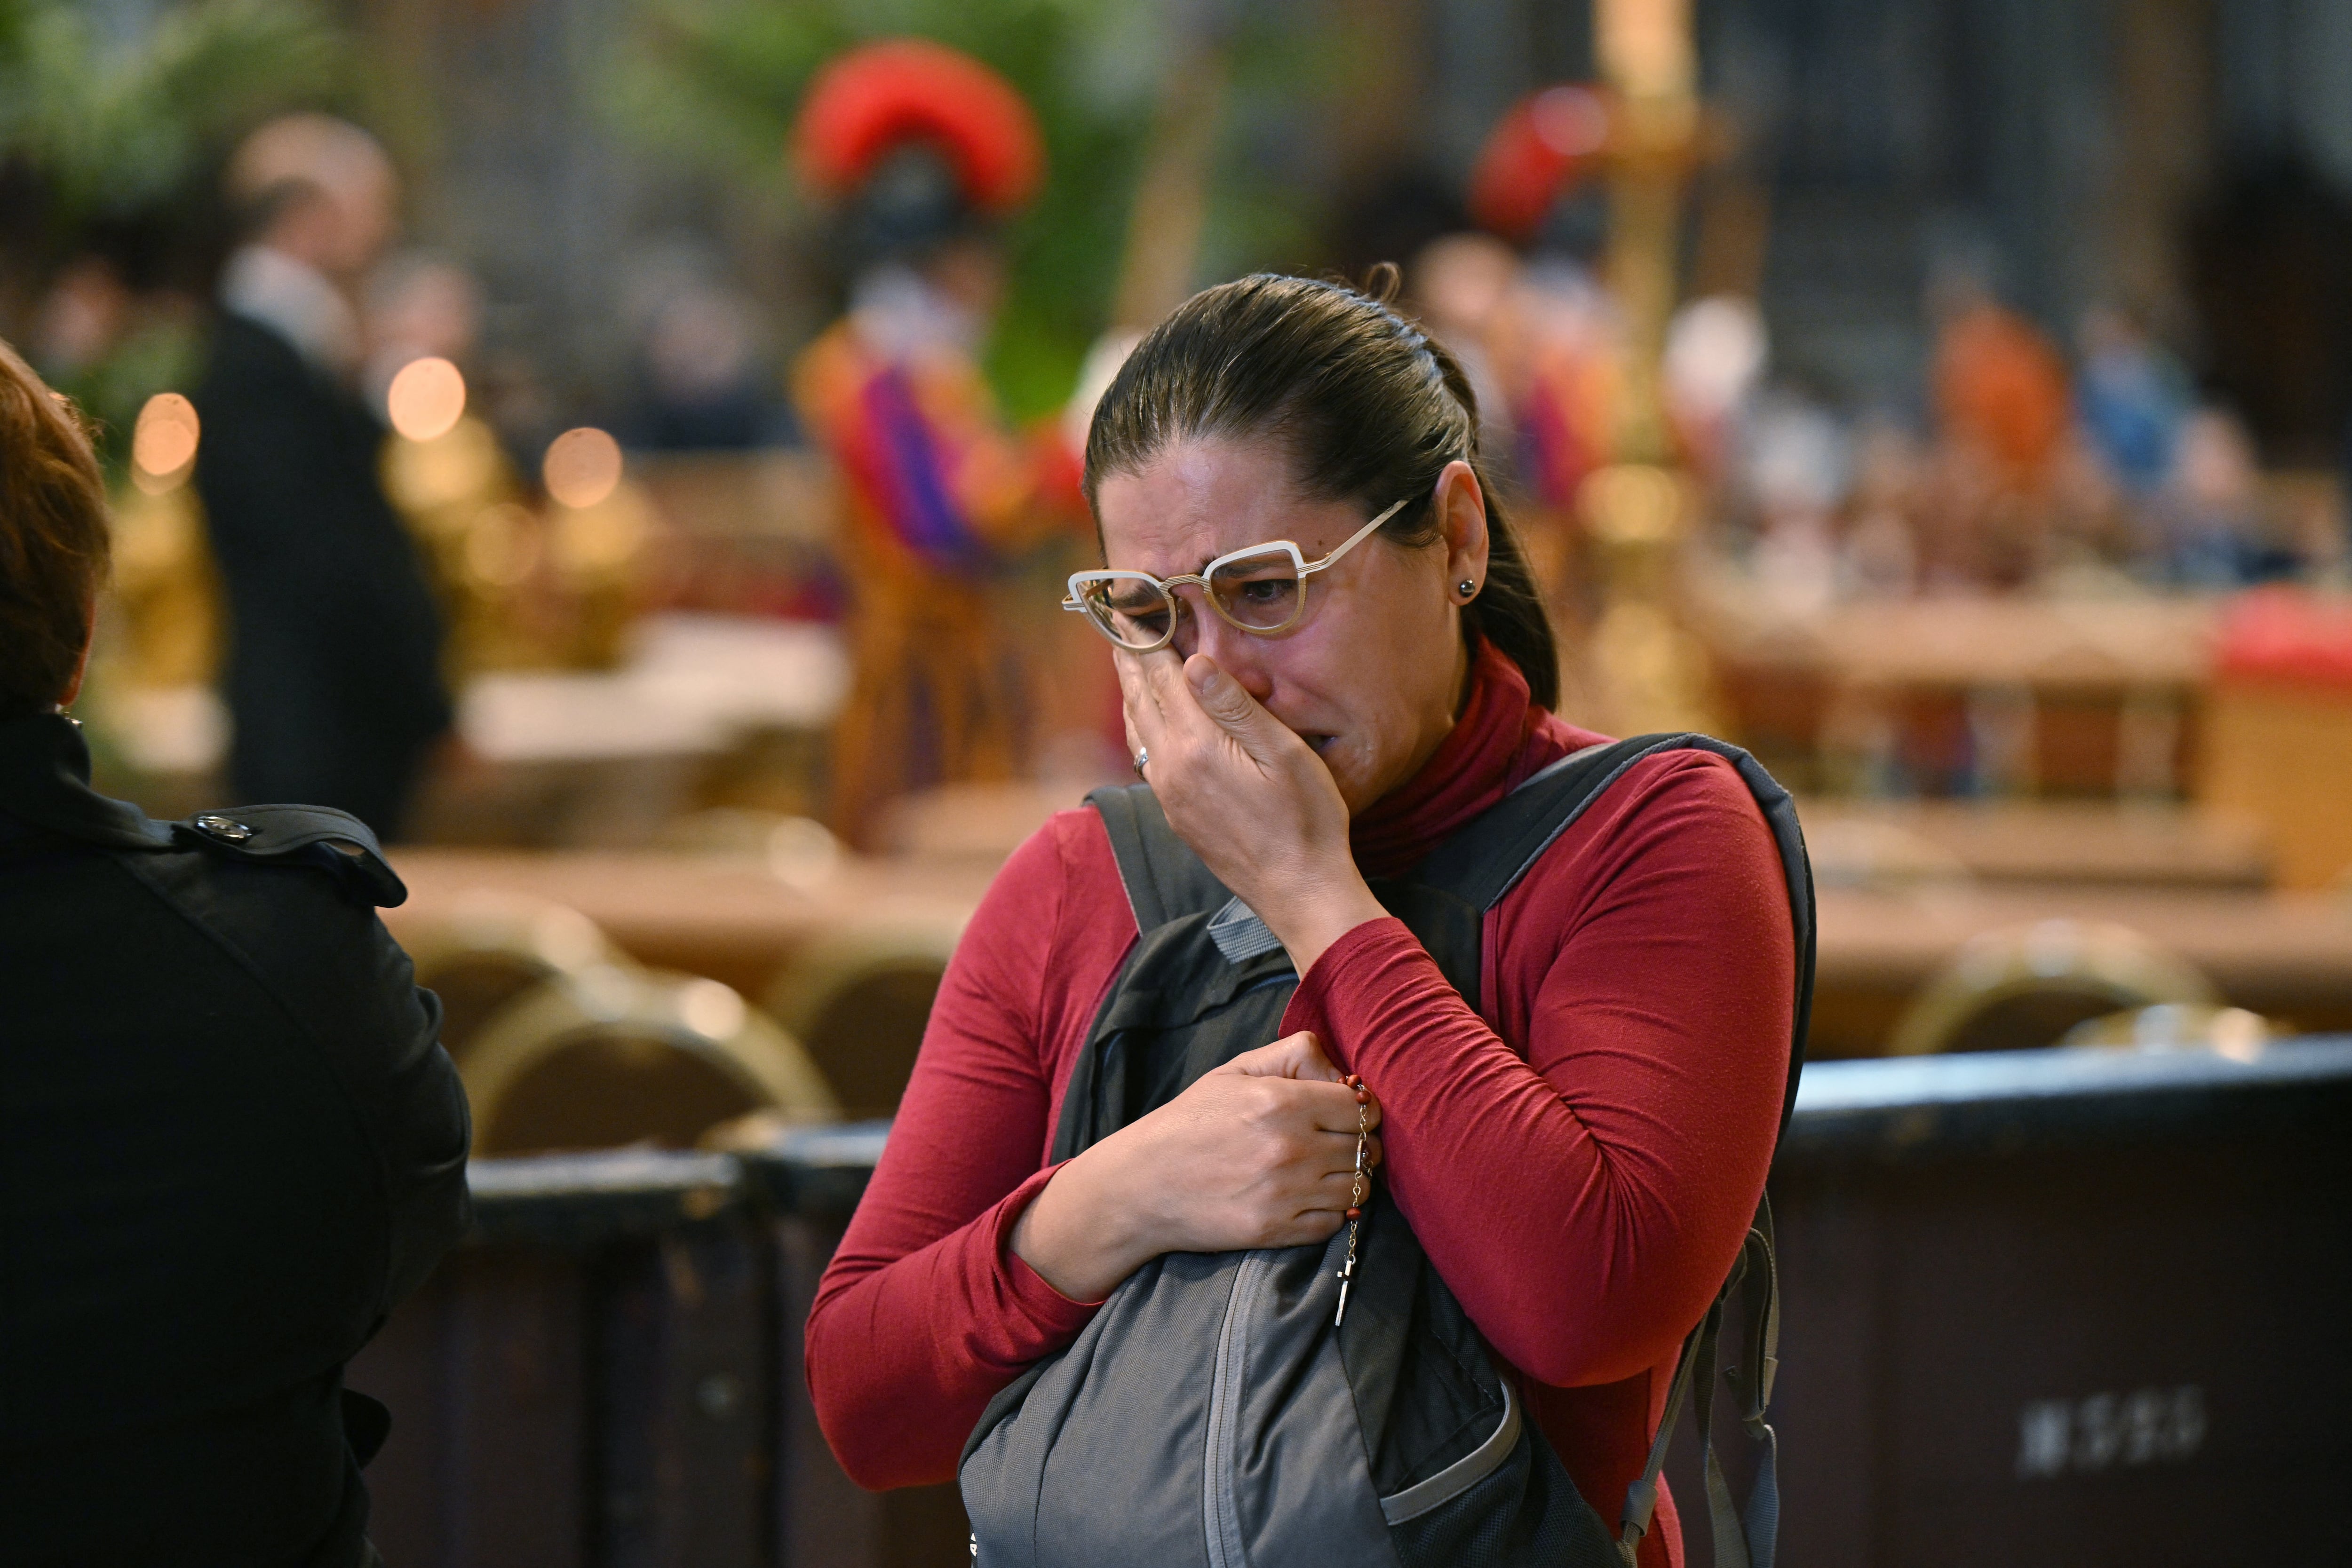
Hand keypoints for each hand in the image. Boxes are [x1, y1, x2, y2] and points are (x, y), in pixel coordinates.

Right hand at [1012, 1032, 1380, 1301]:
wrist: (1142, 1184)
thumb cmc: (1190, 1122)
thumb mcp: (1236, 1070)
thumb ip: (1295, 1055)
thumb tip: (1346, 1078)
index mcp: (1281, 1102)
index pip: (1362, 1109)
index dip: (1359, 1110)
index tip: (1344, 1114)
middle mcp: (1290, 1149)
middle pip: (1366, 1150)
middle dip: (1358, 1144)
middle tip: (1335, 1143)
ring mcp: (1285, 1194)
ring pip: (1358, 1189)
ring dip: (1350, 1180)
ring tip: (1325, 1171)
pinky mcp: (1276, 1231)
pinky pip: (1334, 1223)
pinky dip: (1330, 1212)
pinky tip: (1308, 1197)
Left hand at [1117, 647, 1386, 972]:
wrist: (1299, 890)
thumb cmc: (1305, 819)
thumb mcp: (1282, 752)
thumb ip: (1234, 705)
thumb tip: (1195, 663)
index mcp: (1197, 746)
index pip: (1164, 680)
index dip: (1148, 643)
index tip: (1133, 613)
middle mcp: (1172, 770)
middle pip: (1141, 702)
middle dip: (1130, 663)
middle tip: (1119, 630)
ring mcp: (1171, 796)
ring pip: (1139, 732)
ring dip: (1131, 695)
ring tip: (1127, 668)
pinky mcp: (1178, 815)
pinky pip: (1147, 759)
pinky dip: (1141, 728)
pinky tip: (1148, 724)